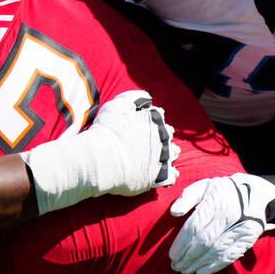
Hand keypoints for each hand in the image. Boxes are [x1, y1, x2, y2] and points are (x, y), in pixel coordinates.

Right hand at [20, 90, 178, 212]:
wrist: (101, 159)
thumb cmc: (107, 131)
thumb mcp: (118, 104)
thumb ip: (134, 97)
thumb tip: (147, 97)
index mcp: (155, 119)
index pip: (160, 116)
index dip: (152, 120)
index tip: (144, 125)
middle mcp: (163, 137)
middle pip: (168, 135)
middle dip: (162, 136)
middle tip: (152, 141)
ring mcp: (163, 157)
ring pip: (173, 154)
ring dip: (169, 153)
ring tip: (160, 157)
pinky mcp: (159, 176)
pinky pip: (171, 176)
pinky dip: (170, 174)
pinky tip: (164, 174)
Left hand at [169, 173, 274, 273]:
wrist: (254, 191)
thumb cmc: (221, 191)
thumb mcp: (202, 187)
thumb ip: (186, 198)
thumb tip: (173, 212)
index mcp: (215, 202)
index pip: (194, 227)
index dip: (182, 244)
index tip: (172, 255)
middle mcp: (229, 215)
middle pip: (204, 241)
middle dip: (188, 257)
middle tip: (176, 266)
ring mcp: (241, 228)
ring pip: (216, 250)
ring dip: (199, 263)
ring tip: (185, 271)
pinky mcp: (249, 238)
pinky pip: (230, 255)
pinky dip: (215, 266)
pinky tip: (202, 271)